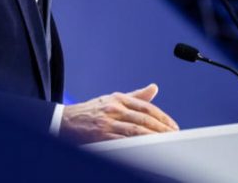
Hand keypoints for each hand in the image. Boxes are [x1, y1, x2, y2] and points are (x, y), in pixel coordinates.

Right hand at [59, 83, 179, 143]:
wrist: (64, 121)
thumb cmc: (90, 112)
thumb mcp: (112, 99)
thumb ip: (135, 96)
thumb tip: (154, 88)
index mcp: (118, 98)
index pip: (146, 107)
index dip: (162, 117)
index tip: (173, 126)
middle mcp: (114, 108)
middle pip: (144, 119)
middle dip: (162, 128)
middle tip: (174, 135)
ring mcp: (107, 122)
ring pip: (136, 130)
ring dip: (153, 137)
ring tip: (166, 143)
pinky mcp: (101, 135)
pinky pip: (123, 141)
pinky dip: (137, 145)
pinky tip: (147, 148)